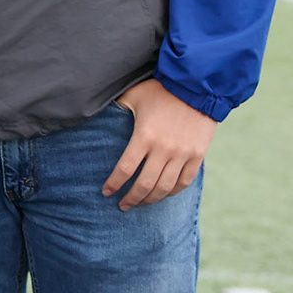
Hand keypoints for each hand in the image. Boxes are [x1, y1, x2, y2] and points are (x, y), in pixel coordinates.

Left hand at [102, 79, 215, 210]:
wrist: (197, 87)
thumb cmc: (161, 89)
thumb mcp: (134, 95)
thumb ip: (117, 107)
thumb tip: (95, 109)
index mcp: (144, 136)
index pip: (125, 169)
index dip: (114, 183)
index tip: (106, 192)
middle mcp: (163, 149)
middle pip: (144, 184)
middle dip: (131, 198)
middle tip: (122, 205)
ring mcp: (182, 154)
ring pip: (165, 188)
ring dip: (151, 199)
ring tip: (141, 203)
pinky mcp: (197, 155)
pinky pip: (184, 181)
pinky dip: (172, 192)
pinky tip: (163, 194)